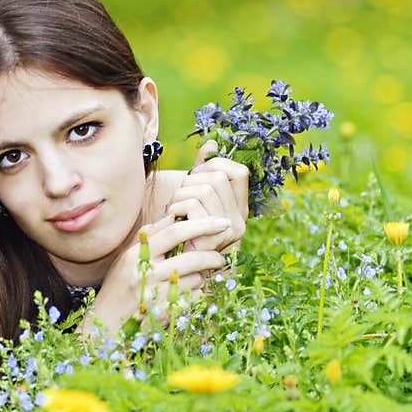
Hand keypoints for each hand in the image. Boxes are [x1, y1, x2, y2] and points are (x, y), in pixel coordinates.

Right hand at [80, 214, 228, 336]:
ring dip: (200, 279)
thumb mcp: (126, 258)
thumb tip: (173, 216)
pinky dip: (195, 296)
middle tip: (220, 258)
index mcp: (135, 255)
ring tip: (192, 281)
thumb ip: (148, 237)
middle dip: (212, 256)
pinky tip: (185, 297)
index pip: (174, 232)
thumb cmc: (117, 288)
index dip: (201, 225)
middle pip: (191, 257)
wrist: (105, 324)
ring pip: (195, 280)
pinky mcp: (164, 315)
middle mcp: (144, 273)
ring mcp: (154, 295)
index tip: (222, 223)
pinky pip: (193, 299)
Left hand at [165, 139, 249, 253]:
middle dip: (190, 181)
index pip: (239, 172)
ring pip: (203, 189)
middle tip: (179, 197)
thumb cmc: (181, 229)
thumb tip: (211, 143)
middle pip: (217, 178)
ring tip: (174, 209)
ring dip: (180, 195)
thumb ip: (203, 173)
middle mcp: (240, 218)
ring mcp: (229, 230)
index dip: (215, 166)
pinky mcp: (213, 239)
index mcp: (239, 206)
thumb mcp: (193, 197)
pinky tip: (172, 218)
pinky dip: (175, 207)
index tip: (196, 175)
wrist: (173, 268)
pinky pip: (192, 205)